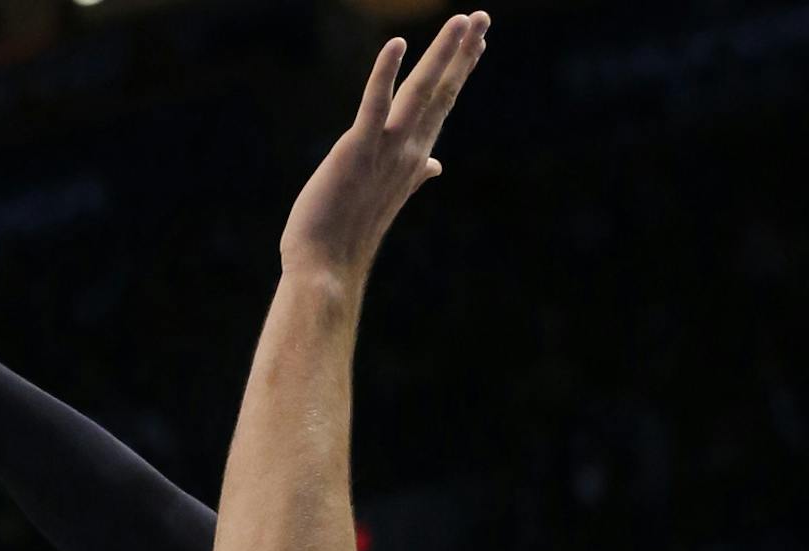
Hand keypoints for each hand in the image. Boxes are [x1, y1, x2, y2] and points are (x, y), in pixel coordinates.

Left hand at [279, 11, 489, 287]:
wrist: (326, 268)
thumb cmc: (347, 233)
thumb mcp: (385, 195)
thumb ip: (413, 173)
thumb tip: (435, 165)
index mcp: (413, 158)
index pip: (441, 106)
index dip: (459, 72)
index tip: (476, 43)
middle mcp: (408, 151)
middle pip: (441, 92)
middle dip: (462, 53)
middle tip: (482, 16)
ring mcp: (386, 150)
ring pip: (421, 93)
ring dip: (443, 54)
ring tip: (464, 20)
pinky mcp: (356, 150)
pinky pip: (373, 105)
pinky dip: (385, 74)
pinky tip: (397, 44)